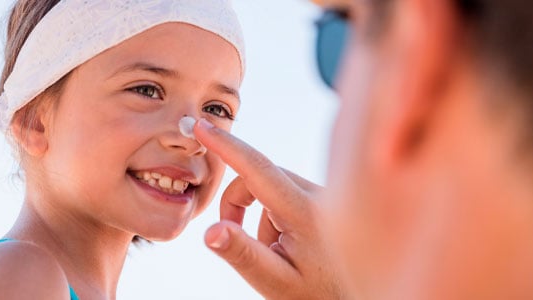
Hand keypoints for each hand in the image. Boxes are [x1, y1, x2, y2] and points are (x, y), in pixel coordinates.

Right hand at [194, 119, 345, 299]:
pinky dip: (275, 212)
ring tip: (271, 251)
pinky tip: (287, 244)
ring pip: (274, 185)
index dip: (226, 146)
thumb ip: (242, 254)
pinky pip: (290, 192)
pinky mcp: (330, 199)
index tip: (202, 127)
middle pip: (261, 177)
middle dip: (239, 202)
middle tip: (234, 237)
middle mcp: (321, 197)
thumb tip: (211, 231)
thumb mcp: (274, 282)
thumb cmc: (314, 296)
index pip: (258, 169)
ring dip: (260, 212)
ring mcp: (328, 196)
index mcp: (306, 215)